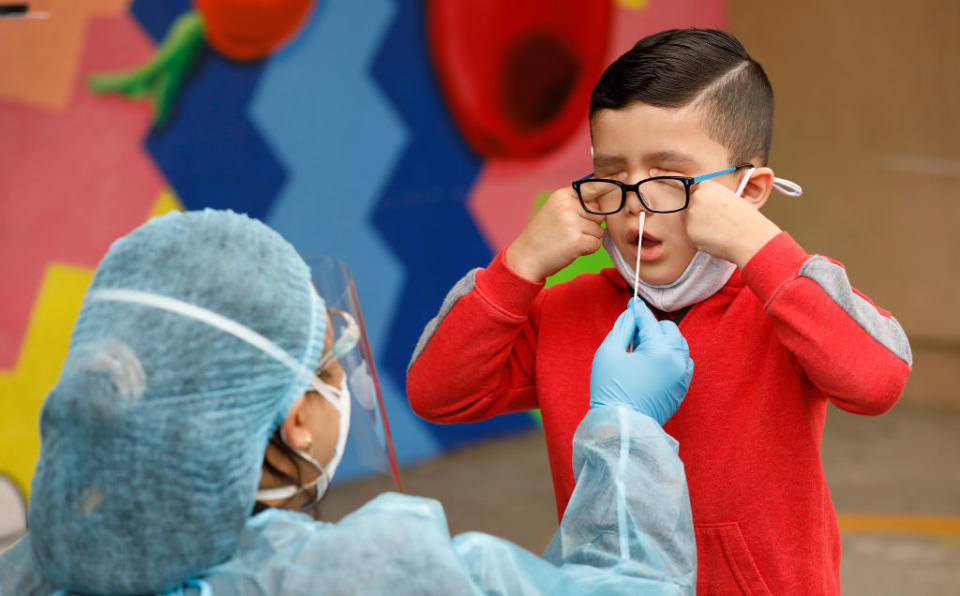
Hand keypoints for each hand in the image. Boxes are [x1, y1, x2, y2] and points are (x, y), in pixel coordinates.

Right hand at [505, 186, 604, 281]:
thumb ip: (575, 204)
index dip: (609, 184)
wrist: (525, 258)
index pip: (592, 186)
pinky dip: (587, 249)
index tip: (623, 177)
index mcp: (562, 196)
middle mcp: (567, 206)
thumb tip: (602, 203)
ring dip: (589, 238)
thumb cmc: (542, 236)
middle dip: (591, 225)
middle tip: (570, 232)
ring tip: (568, 241)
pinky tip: (571, 249)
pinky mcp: (577, 241)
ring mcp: (572, 223)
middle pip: (599, 213)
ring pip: (599, 230)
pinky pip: (596, 244)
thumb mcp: (554, 211)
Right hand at [590, 298, 692, 424]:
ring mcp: (683, 376)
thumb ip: (622, 328)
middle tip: (633, 334)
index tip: (632, 303)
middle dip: (653, 327)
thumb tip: (632, 314)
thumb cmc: (610, 389)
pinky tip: (653, 362)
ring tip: (642, 350)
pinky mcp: (682, 388)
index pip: (650, 321)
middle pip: (670, 329)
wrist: (622, 427)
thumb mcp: (608, 353)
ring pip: (679, 345)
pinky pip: (682, 362)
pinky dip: (671, 356)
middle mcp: (677, 361)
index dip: (638, 311)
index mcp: (660, 351)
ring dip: (663, 341)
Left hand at [683, 179, 780, 266]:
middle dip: (698, 215)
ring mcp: (691, 215)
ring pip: (689, 222)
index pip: (695, 191)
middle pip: (690, 207)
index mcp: (707, 186)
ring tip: (718, 231)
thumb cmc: (746, 220)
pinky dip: (700, 240)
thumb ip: (713, 199)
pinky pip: (691, 236)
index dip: (702, 202)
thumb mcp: (731, 199)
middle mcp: (696, 198)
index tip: (708, 209)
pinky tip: (715, 239)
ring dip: (699, 228)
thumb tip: (703, 206)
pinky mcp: (689, 233)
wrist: (750, 237)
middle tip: (715, 223)